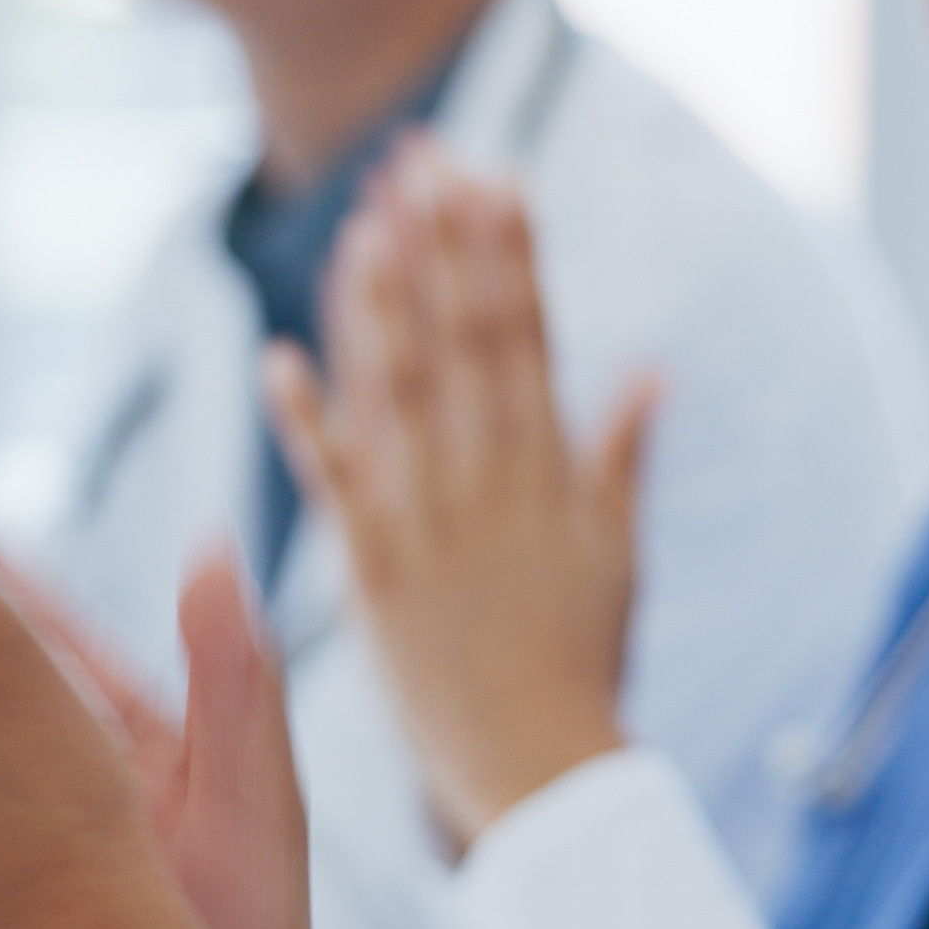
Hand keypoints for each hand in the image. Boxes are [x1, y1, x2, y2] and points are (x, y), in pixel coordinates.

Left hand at [263, 137, 656, 845]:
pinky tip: (276, 353)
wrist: (543, 769)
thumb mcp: (621, 552)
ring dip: (379, 304)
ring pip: (400, 393)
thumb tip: (652, 370)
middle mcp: (491, 483)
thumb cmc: (584, 661)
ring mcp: (430, 525)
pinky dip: (306, 419)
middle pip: (464, 341)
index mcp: (552, 471)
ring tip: (361, 223)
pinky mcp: (374, 574)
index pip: (529, 336)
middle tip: (417, 160)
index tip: (493, 175)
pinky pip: (334, 483)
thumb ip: (622, 455)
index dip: (509, 252)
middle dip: (442, 246)